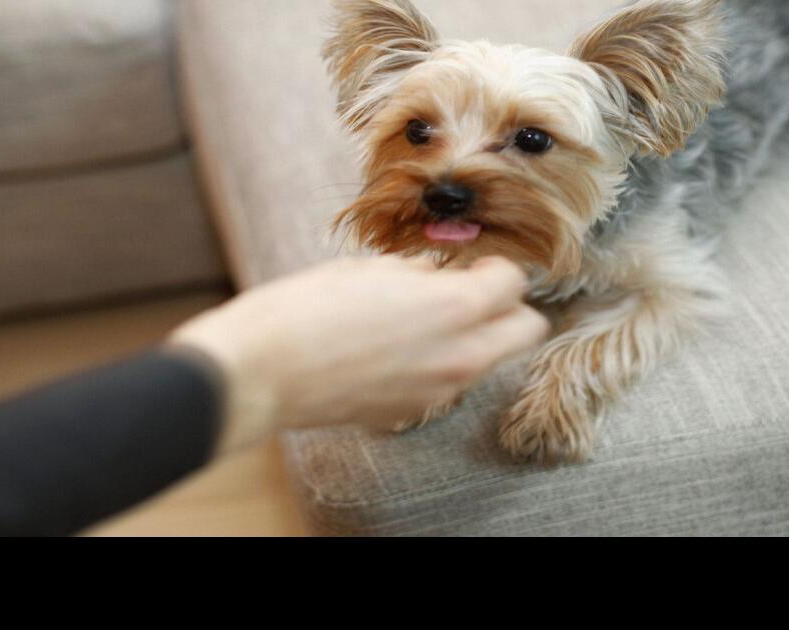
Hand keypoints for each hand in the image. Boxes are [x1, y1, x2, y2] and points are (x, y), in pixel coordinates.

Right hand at [168, 256, 548, 453]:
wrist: (262, 371)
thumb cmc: (306, 308)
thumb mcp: (369, 270)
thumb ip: (419, 272)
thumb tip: (437, 273)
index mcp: (453, 307)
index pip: (514, 282)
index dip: (494, 267)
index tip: (470, 263)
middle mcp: (460, 354)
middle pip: (526, 330)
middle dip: (506, 307)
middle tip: (468, 291)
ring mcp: (439, 390)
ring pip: (490, 359)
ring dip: (474, 337)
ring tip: (423, 319)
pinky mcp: (412, 412)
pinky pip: (448, 382)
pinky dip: (438, 363)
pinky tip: (395, 349)